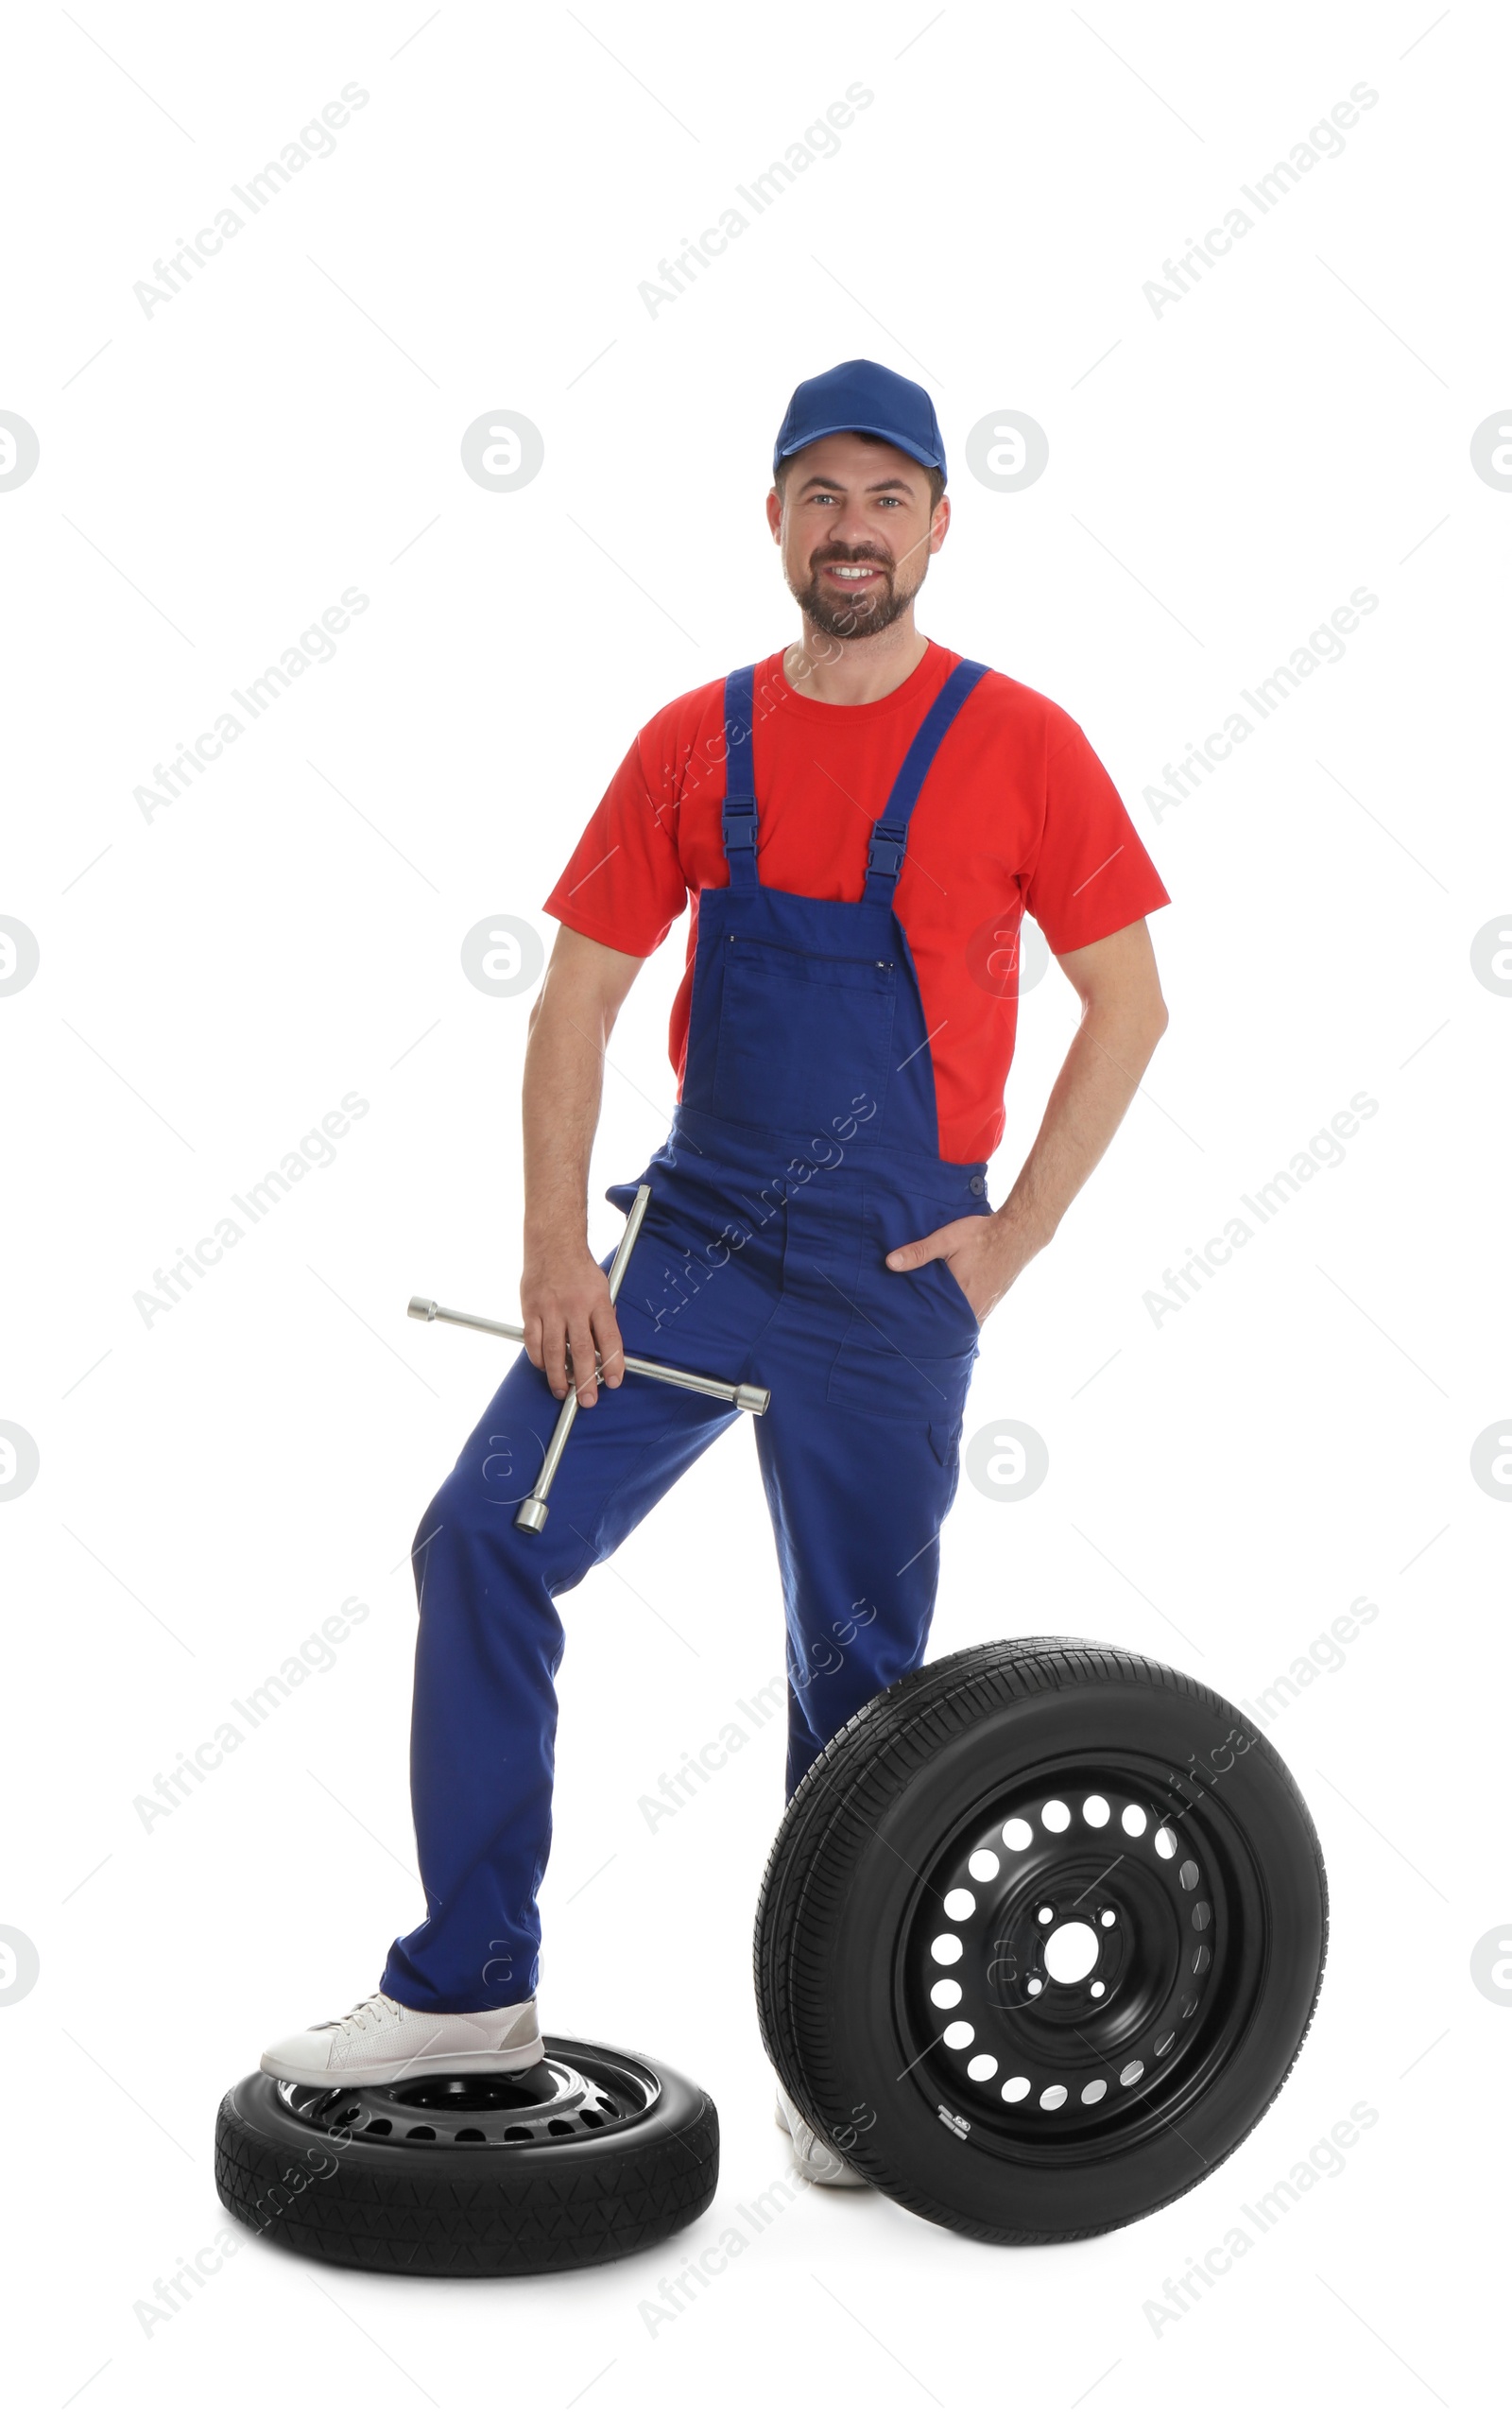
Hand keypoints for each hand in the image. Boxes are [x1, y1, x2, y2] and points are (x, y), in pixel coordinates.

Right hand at [520, 1242, 624, 1405]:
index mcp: (597, 1300)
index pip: (609, 1338)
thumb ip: (602, 1318)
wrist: (552, 1244)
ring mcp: (550, 1308)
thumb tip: (606, 1352)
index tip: (613, 1381)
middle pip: (581, 1351)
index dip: (612, 1363)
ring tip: (564, 1392)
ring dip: (558, 1376)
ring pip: (554, 1351)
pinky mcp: (530, 1310)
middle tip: (588, 1400)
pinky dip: (538, 1359)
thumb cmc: (580, 1269)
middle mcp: (574, 1306)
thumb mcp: (602, 1289)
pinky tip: (544, 1368)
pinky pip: (533, 1342)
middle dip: (585, 1380)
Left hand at [885, 1213, 1037, 1325]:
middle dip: (934, 1328)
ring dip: (949, 1322)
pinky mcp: (993, 1302)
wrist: (1018, 1232)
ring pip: (963, 1324)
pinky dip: (962, 1317)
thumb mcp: (947, 1239)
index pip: (937, 1323)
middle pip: (949, 1327)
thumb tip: (890, 1263)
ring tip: (929, 1321)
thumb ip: (919, 1252)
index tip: (907, 1329)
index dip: (922, 1327)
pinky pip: (975, 1318)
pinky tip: (951, 1311)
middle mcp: (976, 1308)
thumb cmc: (982, 1235)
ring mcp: (987, 1307)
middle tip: (914, 1328)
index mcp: (962, 1297)